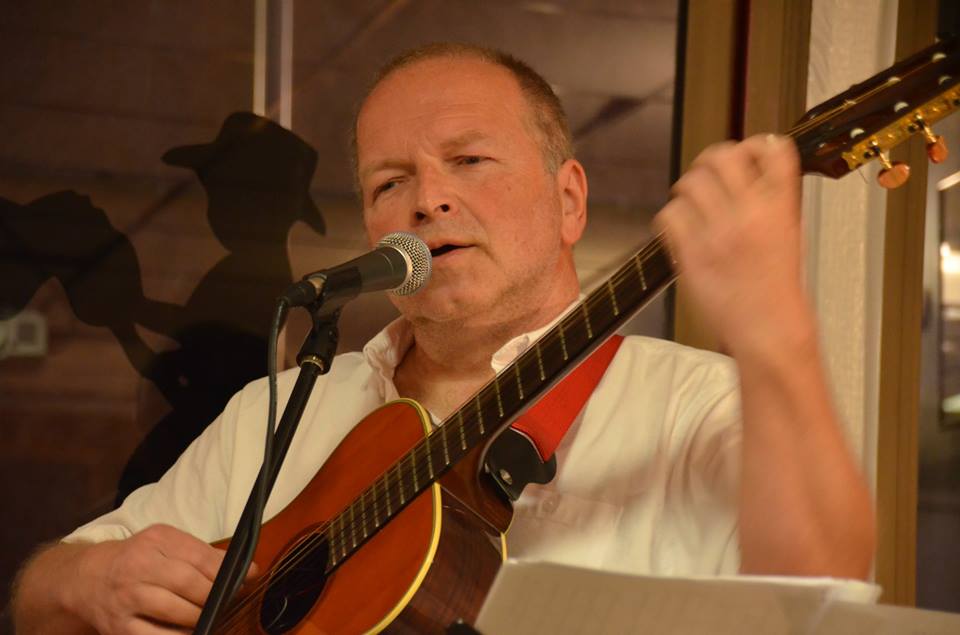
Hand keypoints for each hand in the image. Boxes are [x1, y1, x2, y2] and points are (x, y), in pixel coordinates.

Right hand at [68, 524, 257, 633]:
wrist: (87, 578)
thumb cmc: (139, 559)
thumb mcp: (167, 545)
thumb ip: (206, 556)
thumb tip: (251, 572)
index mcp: (156, 541)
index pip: (199, 556)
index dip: (225, 572)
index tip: (244, 581)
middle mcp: (139, 567)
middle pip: (188, 584)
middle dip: (213, 597)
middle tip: (224, 603)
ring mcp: (127, 599)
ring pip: (175, 612)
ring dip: (199, 618)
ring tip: (206, 618)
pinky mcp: (119, 628)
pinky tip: (188, 632)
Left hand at [655, 134, 812, 358]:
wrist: (768, 329)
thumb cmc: (777, 288)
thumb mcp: (790, 233)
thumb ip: (772, 200)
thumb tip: (752, 171)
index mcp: (782, 207)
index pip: (773, 149)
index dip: (756, 145)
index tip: (749, 153)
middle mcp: (750, 213)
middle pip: (723, 156)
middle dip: (712, 160)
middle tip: (710, 173)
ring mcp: (718, 232)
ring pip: (689, 182)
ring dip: (688, 188)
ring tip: (694, 203)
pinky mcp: (691, 253)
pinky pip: (668, 215)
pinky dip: (671, 218)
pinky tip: (682, 228)